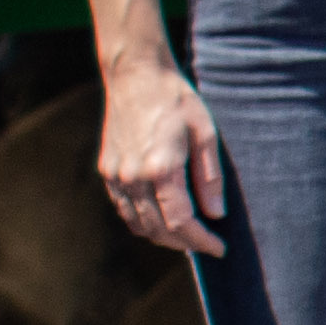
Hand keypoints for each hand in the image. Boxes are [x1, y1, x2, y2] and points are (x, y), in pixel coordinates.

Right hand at [96, 58, 228, 256]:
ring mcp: (116, 175)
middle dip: (185, 243)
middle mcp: (133, 177)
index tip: (219, 248)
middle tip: (207, 243)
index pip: (181, 222)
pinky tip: (161, 218)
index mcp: (161, 169)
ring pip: (138, 224)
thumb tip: (215, 213)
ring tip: (187, 235)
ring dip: (163, 236)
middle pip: (159, 229)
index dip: (201, 241)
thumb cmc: (177, 99)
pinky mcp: (106, 170)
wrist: (136, 75)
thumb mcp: (205, 133)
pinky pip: (123, 209)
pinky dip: (142, 221)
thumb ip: (209, 177)